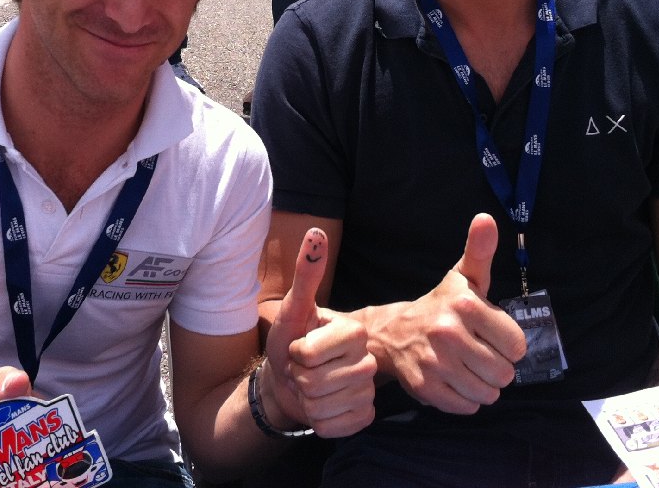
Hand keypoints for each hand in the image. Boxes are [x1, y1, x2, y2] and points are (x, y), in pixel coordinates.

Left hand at [263, 228, 376, 437]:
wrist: (289, 379)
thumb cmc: (291, 340)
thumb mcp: (294, 308)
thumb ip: (307, 272)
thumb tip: (315, 232)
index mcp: (355, 330)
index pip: (315, 352)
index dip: (298, 353)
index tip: (301, 346)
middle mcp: (368, 359)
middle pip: (319, 382)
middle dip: (300, 378)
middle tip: (303, 368)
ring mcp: (369, 390)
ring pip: (326, 406)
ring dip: (307, 400)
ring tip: (309, 386)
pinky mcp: (365, 416)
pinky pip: (337, 426)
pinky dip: (319, 421)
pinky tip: (320, 407)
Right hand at [373, 213, 525, 414]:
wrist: (393, 332)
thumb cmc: (440, 305)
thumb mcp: (463, 277)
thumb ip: (480, 250)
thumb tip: (486, 218)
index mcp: (464, 305)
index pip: (517, 345)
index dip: (508, 344)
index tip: (491, 335)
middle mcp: (448, 333)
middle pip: (504, 373)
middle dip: (496, 367)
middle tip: (479, 353)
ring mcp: (435, 363)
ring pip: (487, 394)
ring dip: (483, 385)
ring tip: (468, 367)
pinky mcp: (425, 388)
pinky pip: (467, 407)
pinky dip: (465, 399)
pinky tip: (454, 380)